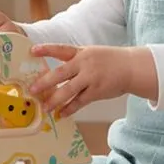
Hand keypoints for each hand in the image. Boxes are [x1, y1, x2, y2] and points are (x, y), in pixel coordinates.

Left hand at [28, 44, 157, 117]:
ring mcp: (91, 78)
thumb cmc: (109, 61)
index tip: (32, 51)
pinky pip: (80, 102)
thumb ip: (75, 61)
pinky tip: (61, 114)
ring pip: (69, 91)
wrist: (131, 67)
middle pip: (61, 73)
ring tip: (45, 107)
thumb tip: (54, 75)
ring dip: (55, 100)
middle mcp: (85, 64)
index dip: (46, 50)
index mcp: (81, 53)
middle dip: (45, 82)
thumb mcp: (92, 54)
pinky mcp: (97, 92)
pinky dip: (69, 109)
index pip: (61, 49)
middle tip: (32, 89)